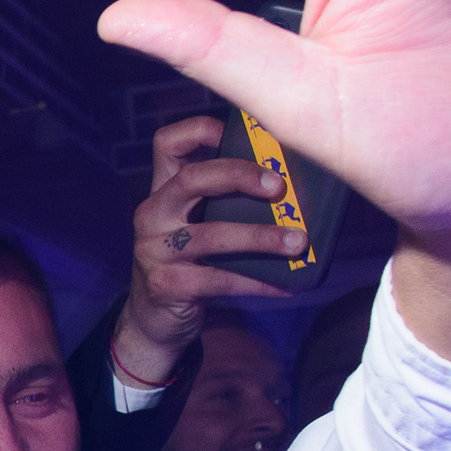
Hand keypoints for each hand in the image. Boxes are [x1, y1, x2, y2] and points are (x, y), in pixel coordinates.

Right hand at [117, 112, 307, 384]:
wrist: (154, 320)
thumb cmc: (188, 263)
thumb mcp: (194, 225)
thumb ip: (222, 203)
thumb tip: (290, 186)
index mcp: (162, 192)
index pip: (168, 143)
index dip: (201, 130)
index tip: (243, 133)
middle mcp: (152, 214)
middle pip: (192, 178)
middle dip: (239, 175)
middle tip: (279, 187)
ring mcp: (155, 250)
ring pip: (213, 234)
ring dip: (261, 237)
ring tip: (297, 242)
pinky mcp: (167, 285)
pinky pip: (222, 279)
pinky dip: (259, 282)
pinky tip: (286, 285)